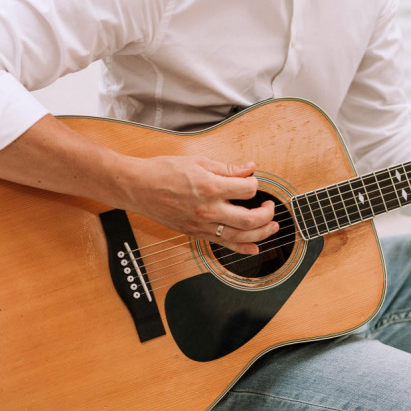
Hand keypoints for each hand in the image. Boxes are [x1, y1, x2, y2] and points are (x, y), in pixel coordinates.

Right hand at [122, 156, 277, 254]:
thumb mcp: (199, 162)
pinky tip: (255, 248)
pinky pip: (224, 245)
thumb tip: (250, 168)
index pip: (248, 190)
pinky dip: (242, 248)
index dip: (256, 184)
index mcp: (211, 187)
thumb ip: (228, 168)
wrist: (138, 187)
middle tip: (270, 208)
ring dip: (262, 234)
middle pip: (251, 220)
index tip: (253, 182)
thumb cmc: (164, 171)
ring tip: (272, 227)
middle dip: (267, 214)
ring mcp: (203, 225)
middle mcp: (209, 209)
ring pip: (241, 237)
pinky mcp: (196, 234)